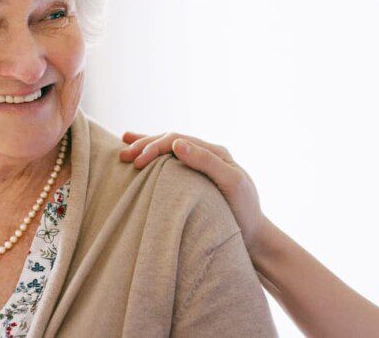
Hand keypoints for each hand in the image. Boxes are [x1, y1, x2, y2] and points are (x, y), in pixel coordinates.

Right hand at [119, 131, 268, 254]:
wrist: (254, 238)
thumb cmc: (244, 212)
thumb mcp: (231, 184)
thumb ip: (206, 161)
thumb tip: (177, 144)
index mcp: (214, 151)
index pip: (177, 139)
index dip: (154, 147)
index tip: (137, 162)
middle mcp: (206, 154)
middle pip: (169, 141)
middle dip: (145, 145)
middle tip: (124, 156)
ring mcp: (200, 166)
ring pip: (167, 149)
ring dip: (145, 147)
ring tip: (123, 147)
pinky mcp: (194, 180)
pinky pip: (170, 162)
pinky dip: (153, 157)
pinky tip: (140, 155)